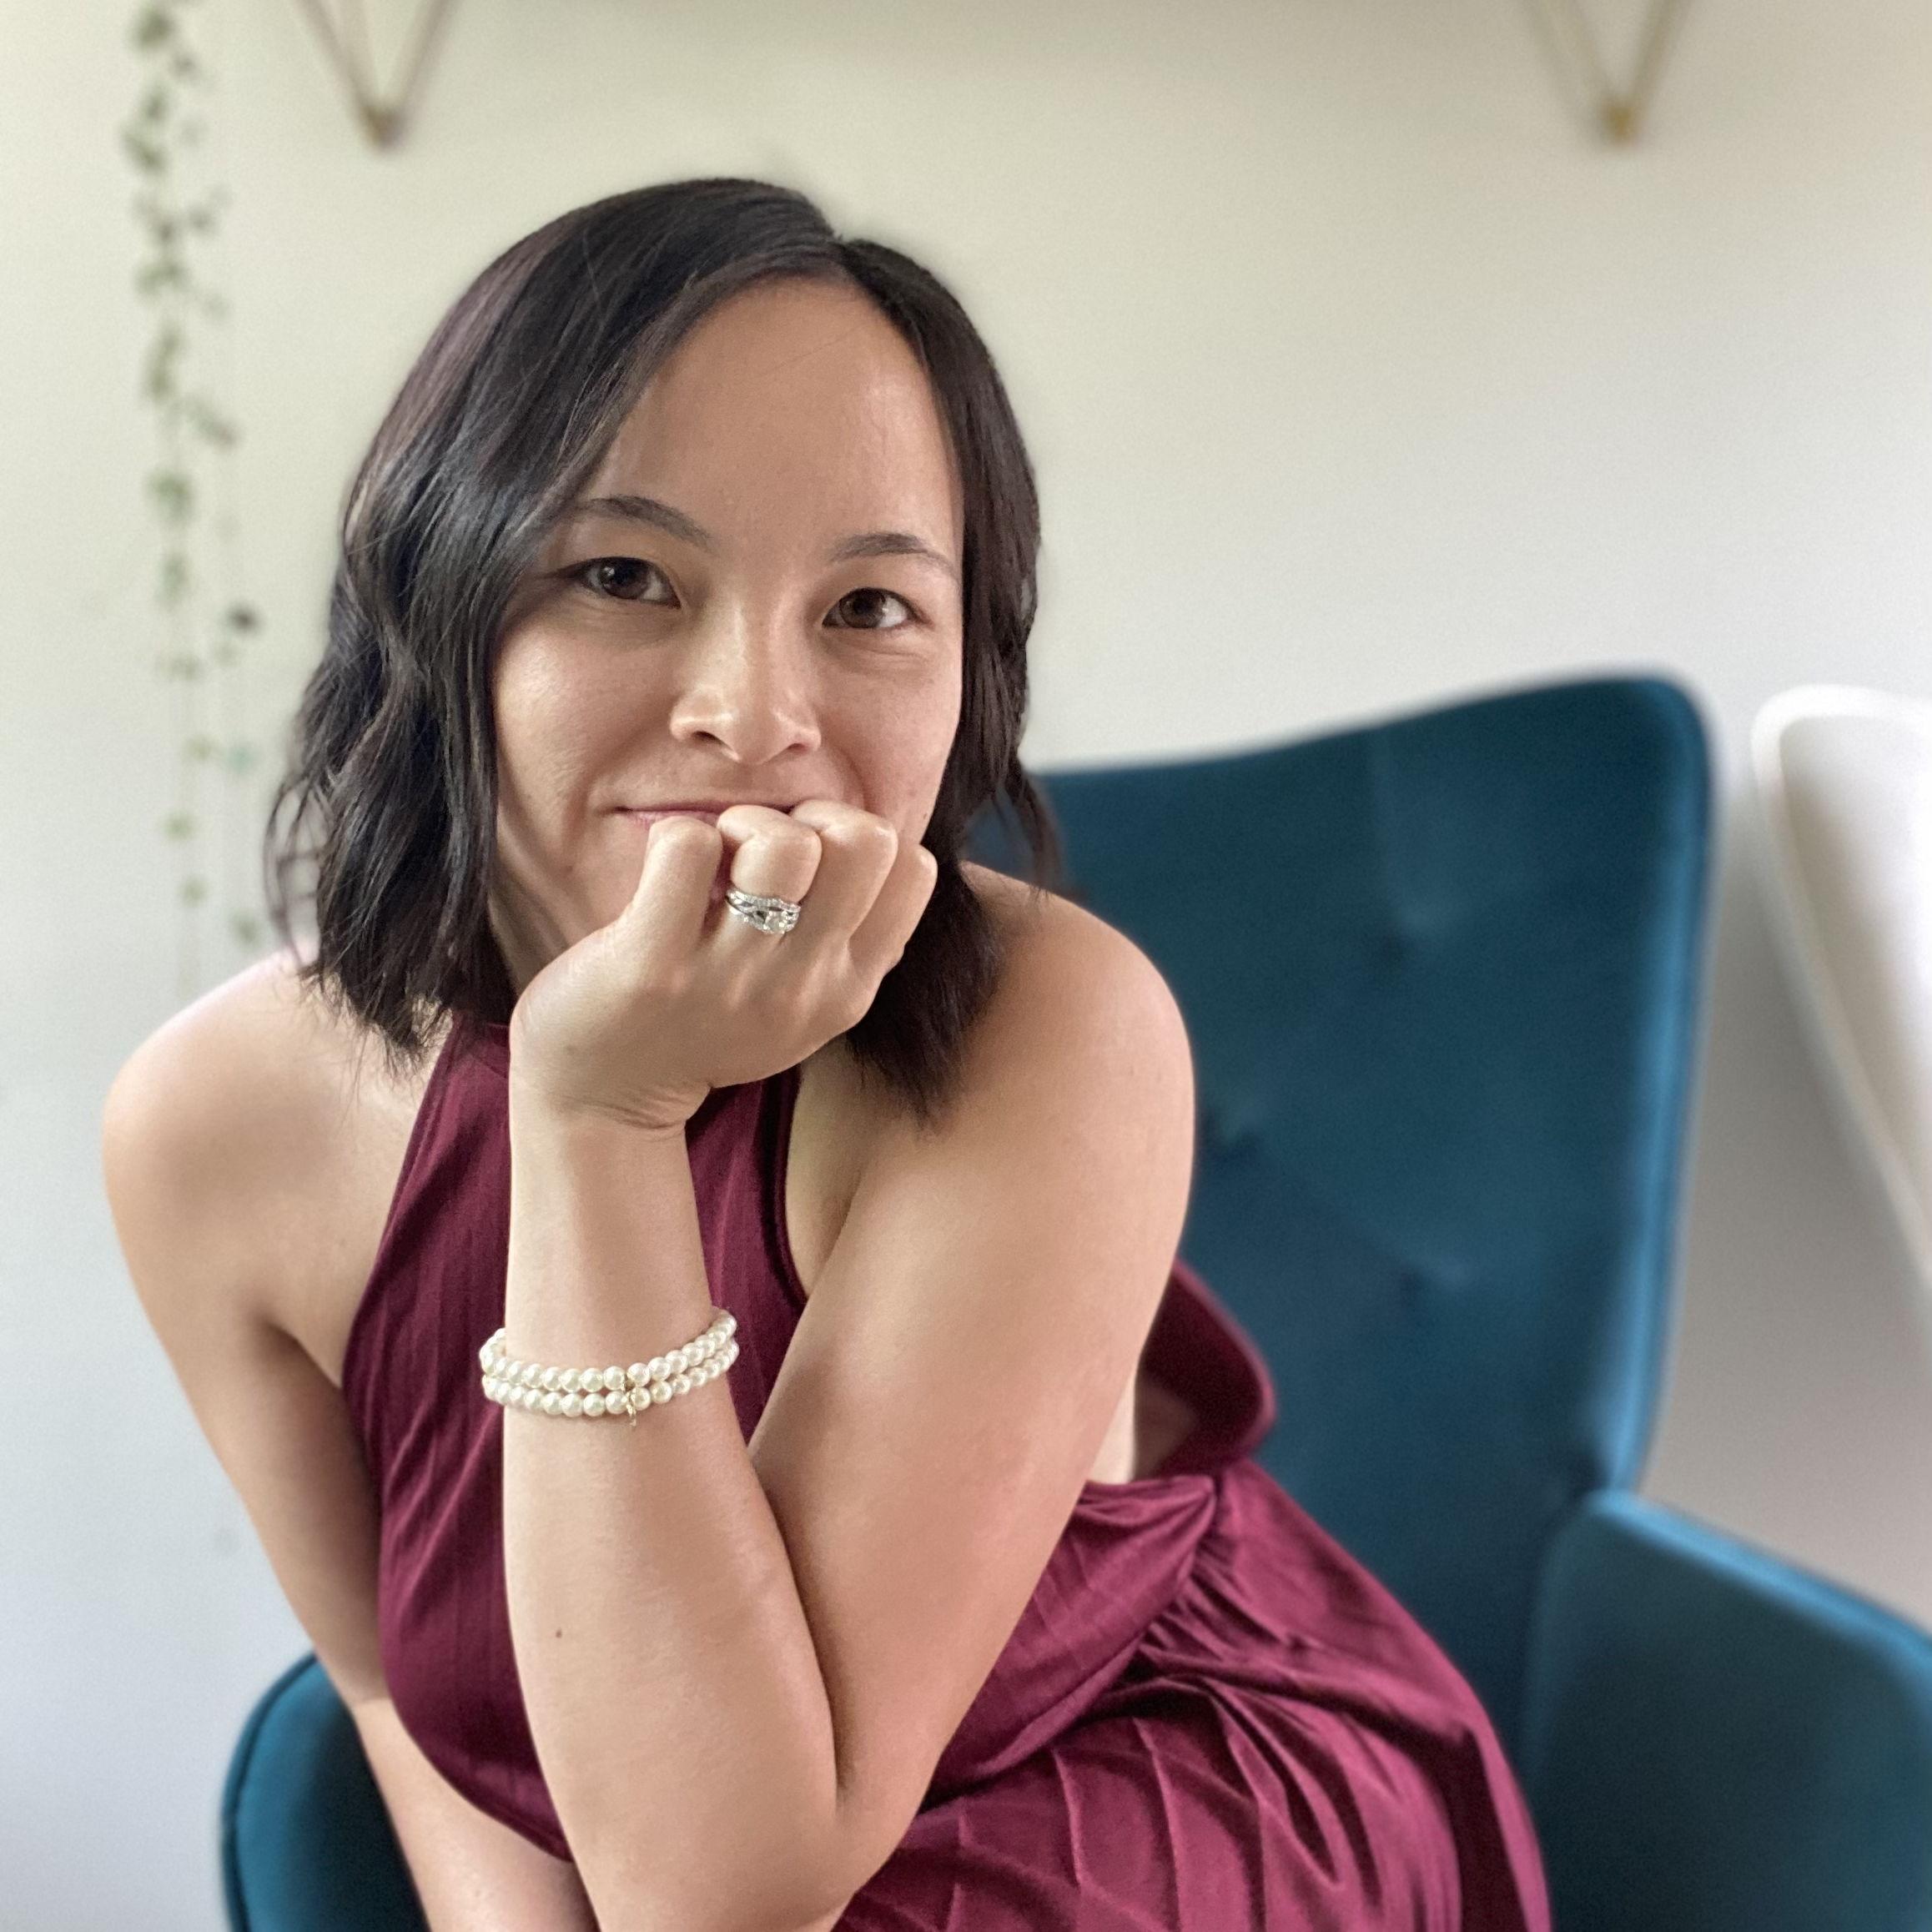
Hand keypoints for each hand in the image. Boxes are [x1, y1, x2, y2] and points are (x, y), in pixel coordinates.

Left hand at [504, 801, 938, 1133]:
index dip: (861, 835)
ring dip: (744, 823)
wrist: (603, 1102)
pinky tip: (661, 874)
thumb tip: (871, 842)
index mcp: (847, 990)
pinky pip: (689, 847)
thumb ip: (841, 941)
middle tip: (759, 850)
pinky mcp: (654, 967)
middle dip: (811, 817)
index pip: (915, 869)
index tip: (811, 861)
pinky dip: (673, 837)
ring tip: (713, 857)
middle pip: (865, 841)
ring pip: (785, 844)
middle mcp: (803, 989)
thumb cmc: (700, 1023)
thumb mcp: (799, 1004)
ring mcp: (730, 980)